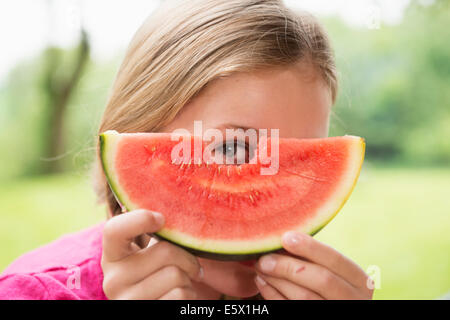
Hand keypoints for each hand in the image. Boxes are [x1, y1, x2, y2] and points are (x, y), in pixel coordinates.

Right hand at [101, 209, 202, 299]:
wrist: (154, 304)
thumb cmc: (157, 274)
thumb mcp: (148, 253)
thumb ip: (154, 233)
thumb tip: (171, 206)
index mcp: (112, 256)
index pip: (114, 230)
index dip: (140, 218)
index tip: (161, 219)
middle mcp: (113, 280)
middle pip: (165, 252)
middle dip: (187, 257)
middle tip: (189, 264)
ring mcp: (127, 301)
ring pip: (176, 276)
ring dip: (188, 279)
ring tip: (180, 284)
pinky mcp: (145, 313)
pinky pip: (181, 296)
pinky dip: (189, 295)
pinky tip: (178, 297)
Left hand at [254, 231, 372, 299]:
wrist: (327, 303)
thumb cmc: (326, 285)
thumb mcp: (331, 271)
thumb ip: (313, 257)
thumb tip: (281, 236)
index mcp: (361, 281)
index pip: (336, 260)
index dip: (311, 248)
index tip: (285, 237)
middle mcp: (355, 300)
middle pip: (322, 279)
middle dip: (289, 266)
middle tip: (264, 258)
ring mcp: (335, 313)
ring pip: (304, 297)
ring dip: (277, 280)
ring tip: (260, 266)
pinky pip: (290, 308)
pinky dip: (273, 294)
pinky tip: (262, 282)